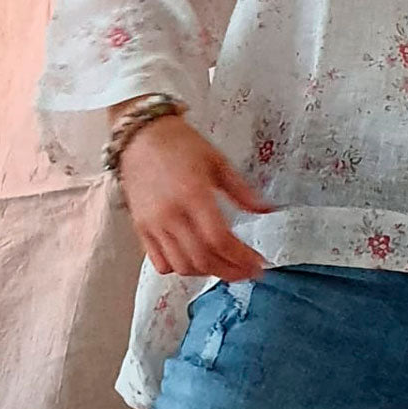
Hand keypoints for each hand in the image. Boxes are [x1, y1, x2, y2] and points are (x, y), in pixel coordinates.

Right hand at [118, 116, 278, 281]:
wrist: (141, 136)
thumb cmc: (180, 144)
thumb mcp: (217, 160)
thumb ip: (241, 190)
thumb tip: (267, 210)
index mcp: (192, 194)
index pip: (219, 239)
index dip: (241, 257)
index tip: (258, 263)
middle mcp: (170, 214)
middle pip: (203, 258)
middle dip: (230, 271)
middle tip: (248, 272)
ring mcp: (153, 225)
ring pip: (182, 266)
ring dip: (208, 273)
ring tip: (226, 267)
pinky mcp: (141, 230)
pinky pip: (161, 263)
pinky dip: (181, 269)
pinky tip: (196, 262)